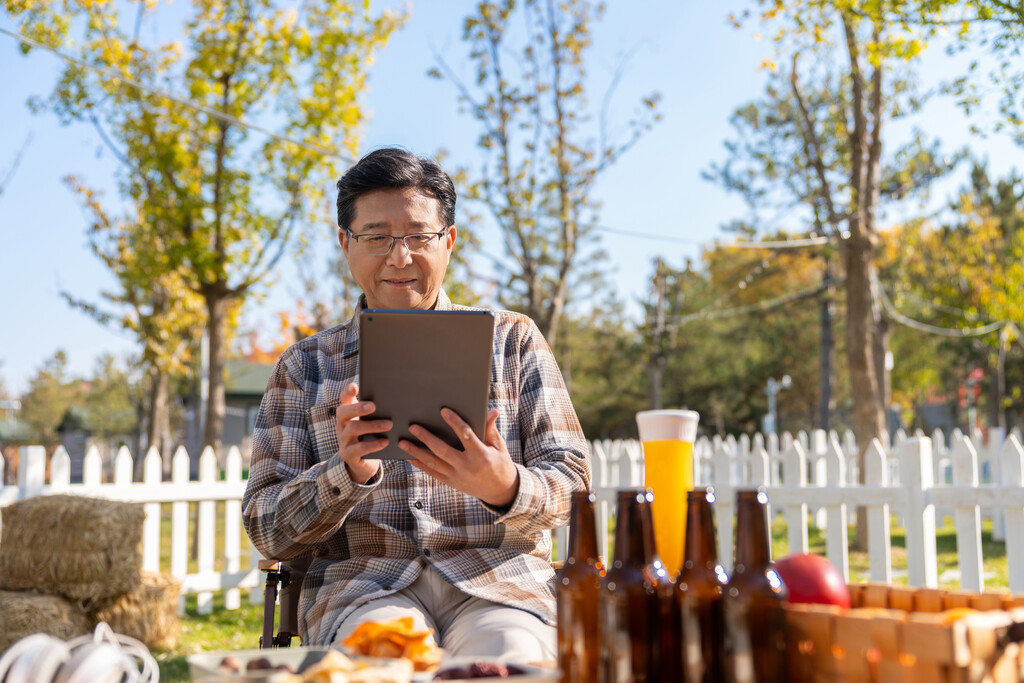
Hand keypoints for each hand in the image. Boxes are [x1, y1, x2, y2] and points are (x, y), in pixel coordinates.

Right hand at [334, 382, 389, 484]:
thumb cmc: (369, 437)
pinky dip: (373, 444)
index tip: (355, 386)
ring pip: (353, 429)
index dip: (347, 392)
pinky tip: (385, 441)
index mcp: (348, 414)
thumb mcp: (370, 423)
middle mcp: (342, 425)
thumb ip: (377, 411)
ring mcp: (343, 440)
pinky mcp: (348, 454)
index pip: (344, 399)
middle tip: (373, 406)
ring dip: (372, 426)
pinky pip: (359, 448)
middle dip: (358, 408)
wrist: (362, 463)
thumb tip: (394, 399)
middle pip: (343, 412)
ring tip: (389, 424)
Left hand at [399, 408, 519, 507]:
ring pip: (433, 463)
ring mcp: (457, 476)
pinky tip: (409, 457)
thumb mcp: (498, 446)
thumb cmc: (500, 463)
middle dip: (426, 438)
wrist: (500, 491)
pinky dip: (419, 465)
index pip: (466, 435)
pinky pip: (432, 473)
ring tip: (402, 442)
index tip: (444, 411)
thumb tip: (491, 411)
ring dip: (416, 452)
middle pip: (442, 450)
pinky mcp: (451, 482)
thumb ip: (490, 429)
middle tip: (413, 427)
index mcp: (481, 455)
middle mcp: (467, 467)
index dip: (455, 422)